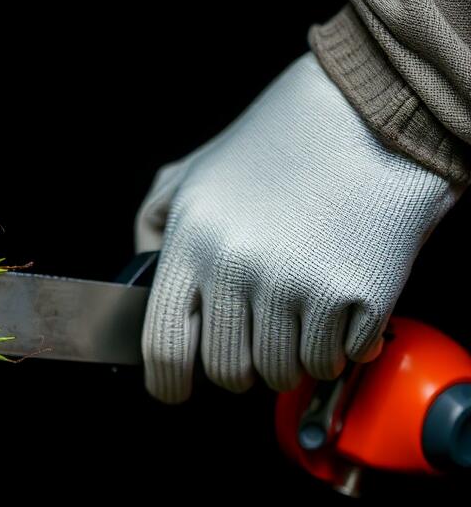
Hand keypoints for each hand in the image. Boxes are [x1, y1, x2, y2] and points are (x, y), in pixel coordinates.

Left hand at [134, 52, 460, 402]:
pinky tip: (333, 307)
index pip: (164, 346)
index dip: (167, 382)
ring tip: (296, 316)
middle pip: (227, 372)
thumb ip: (154, 226)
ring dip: (288, 359)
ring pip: (282, 373)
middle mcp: (239, 267)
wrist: (366, 117)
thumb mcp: (192, 174)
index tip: (175, 388)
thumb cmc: (275, 146)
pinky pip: (336, 360)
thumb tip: (141, 282)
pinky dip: (335, 348)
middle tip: (250, 340)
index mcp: (192, 241)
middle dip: (236, 369)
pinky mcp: (357, 297)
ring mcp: (299, 286)